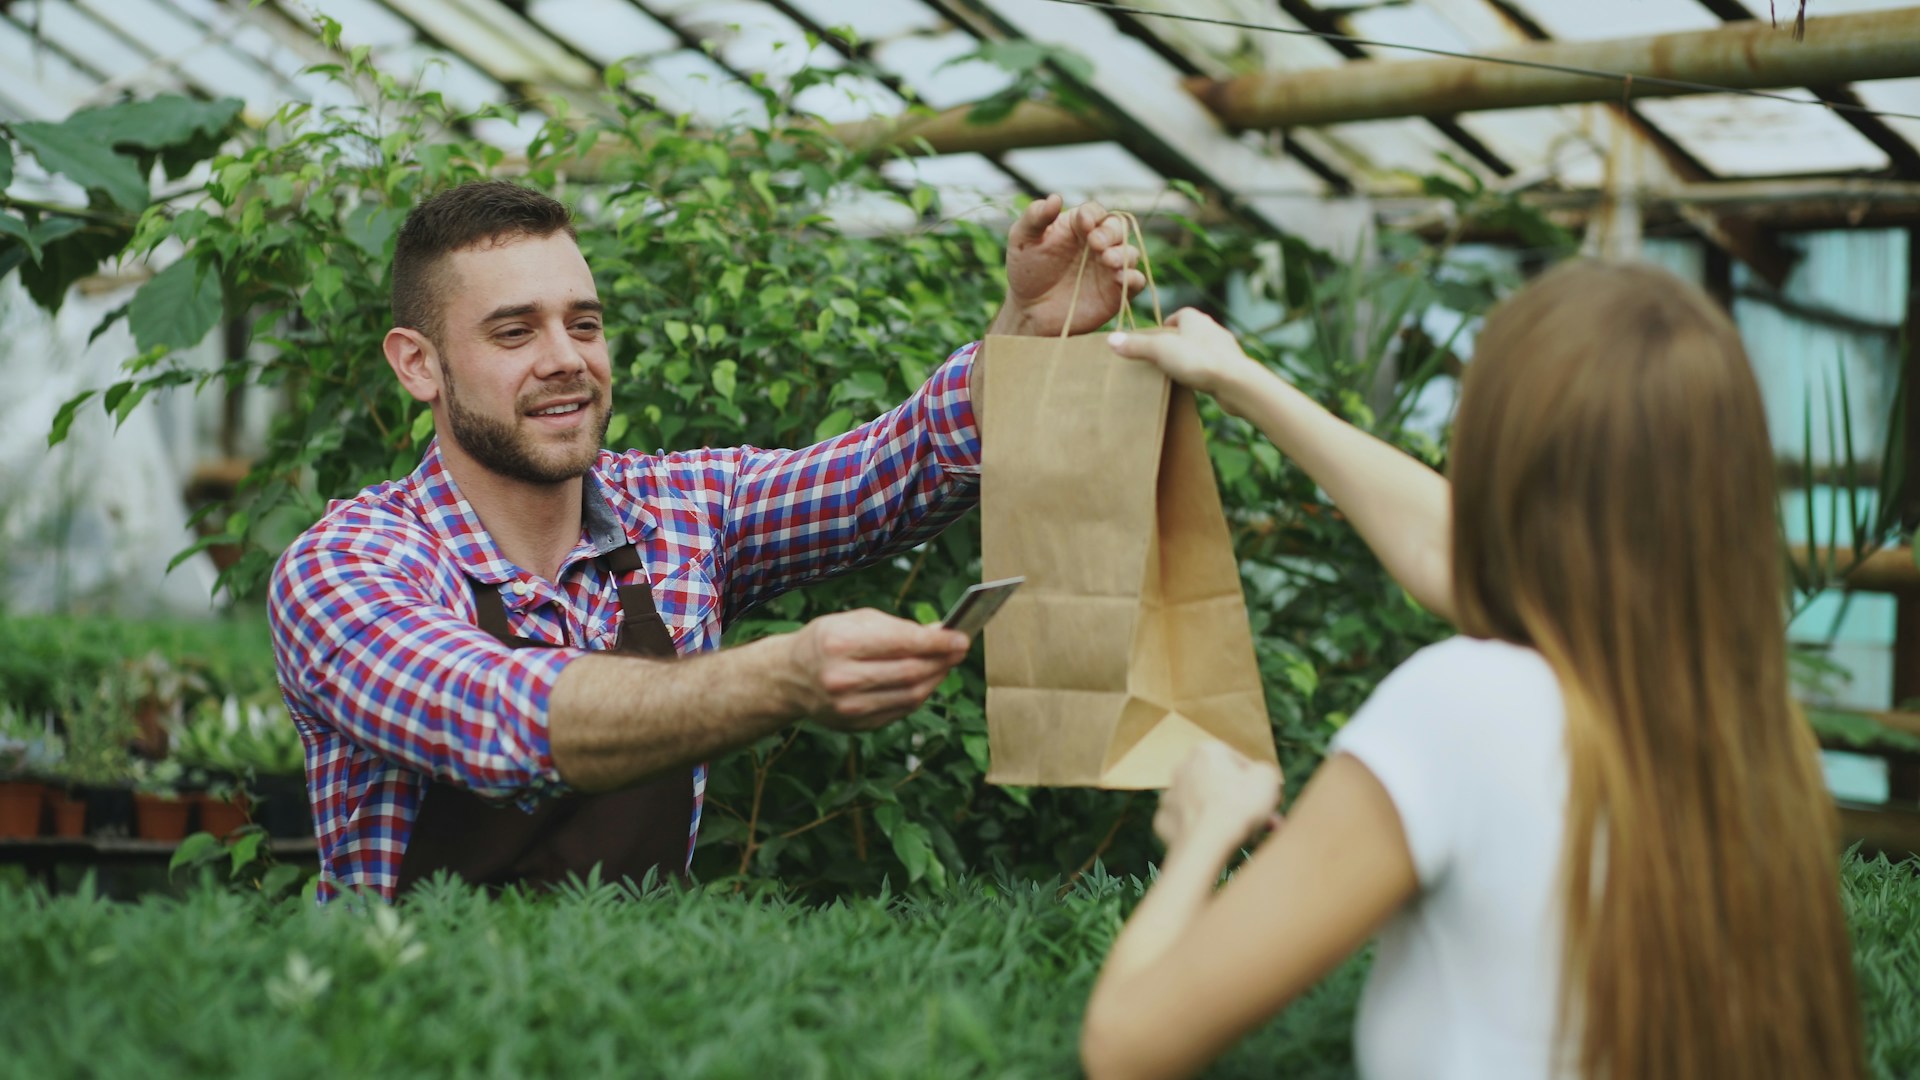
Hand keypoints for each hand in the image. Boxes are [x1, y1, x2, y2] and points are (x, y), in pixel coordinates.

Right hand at [782, 609, 970, 731]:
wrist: (791, 677)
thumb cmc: (827, 641)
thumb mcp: (855, 621)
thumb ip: (897, 627)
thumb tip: (939, 634)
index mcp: (840, 643)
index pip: (902, 643)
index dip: (937, 642)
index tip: (961, 637)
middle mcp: (842, 678)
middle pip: (910, 672)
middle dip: (942, 660)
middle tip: (960, 649)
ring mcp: (848, 707)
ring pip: (910, 696)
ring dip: (935, 679)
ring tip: (946, 663)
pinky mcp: (856, 725)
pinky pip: (901, 711)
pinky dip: (919, 695)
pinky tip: (926, 680)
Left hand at [990, 195, 1146, 336]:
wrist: (1029, 310)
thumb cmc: (1027, 271)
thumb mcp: (1023, 239)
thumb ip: (1035, 217)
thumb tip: (1055, 198)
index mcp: (1079, 226)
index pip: (1095, 212)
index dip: (1092, 215)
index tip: (1082, 222)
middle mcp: (1099, 243)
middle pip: (1118, 228)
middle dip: (1110, 233)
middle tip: (1095, 242)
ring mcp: (1109, 267)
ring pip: (1130, 253)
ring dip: (1122, 254)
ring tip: (1107, 260)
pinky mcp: (1116, 292)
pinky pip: (1135, 282)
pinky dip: (1133, 278)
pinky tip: (1120, 278)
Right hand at [1107, 308, 1261, 401]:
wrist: (1235, 382)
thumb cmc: (1197, 360)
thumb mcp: (1159, 351)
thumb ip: (1136, 345)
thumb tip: (1111, 339)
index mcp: (1194, 318)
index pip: (1177, 316)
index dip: (1164, 328)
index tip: (1153, 341)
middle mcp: (1212, 328)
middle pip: (1188, 333)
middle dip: (1176, 344)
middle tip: (1160, 359)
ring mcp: (1224, 348)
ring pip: (1202, 349)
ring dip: (1190, 358)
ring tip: (1176, 373)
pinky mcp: (1232, 366)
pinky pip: (1212, 366)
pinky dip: (1202, 372)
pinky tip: (1195, 384)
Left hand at [1153, 742, 1282, 852]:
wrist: (1205, 845)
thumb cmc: (1237, 807)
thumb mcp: (1268, 778)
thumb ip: (1265, 771)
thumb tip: (1261, 779)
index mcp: (1206, 751)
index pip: (1240, 763)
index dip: (1258, 784)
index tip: (1269, 801)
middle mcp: (1182, 768)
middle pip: (1222, 785)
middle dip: (1245, 803)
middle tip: (1265, 821)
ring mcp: (1170, 796)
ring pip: (1207, 805)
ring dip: (1227, 817)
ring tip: (1249, 836)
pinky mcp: (1164, 821)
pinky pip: (1192, 824)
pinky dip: (1206, 832)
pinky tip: (1221, 842)